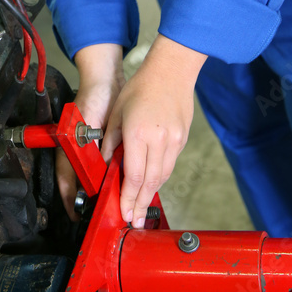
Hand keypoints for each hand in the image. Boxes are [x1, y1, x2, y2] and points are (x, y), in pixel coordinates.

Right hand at [56, 43, 123, 219]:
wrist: (106, 79)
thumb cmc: (94, 98)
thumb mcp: (91, 125)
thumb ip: (93, 149)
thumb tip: (101, 173)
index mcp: (68, 147)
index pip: (66, 179)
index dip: (71, 198)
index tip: (77, 214)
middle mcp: (76, 150)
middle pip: (80, 181)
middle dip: (90, 197)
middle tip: (103, 211)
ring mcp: (87, 148)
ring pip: (92, 175)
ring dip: (101, 187)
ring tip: (113, 201)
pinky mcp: (100, 143)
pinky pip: (103, 165)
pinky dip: (110, 174)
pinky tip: (121, 180)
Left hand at [102, 35, 204, 225]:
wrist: (170, 72)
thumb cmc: (141, 88)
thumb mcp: (118, 113)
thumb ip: (112, 142)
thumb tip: (109, 165)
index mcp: (138, 134)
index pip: (133, 176)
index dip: (128, 197)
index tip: (123, 212)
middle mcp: (159, 140)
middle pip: (150, 182)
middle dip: (139, 203)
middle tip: (133, 220)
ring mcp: (174, 141)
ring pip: (162, 176)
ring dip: (150, 193)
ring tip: (141, 208)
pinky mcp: (182, 139)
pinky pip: (169, 164)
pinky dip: (159, 176)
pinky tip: (151, 184)